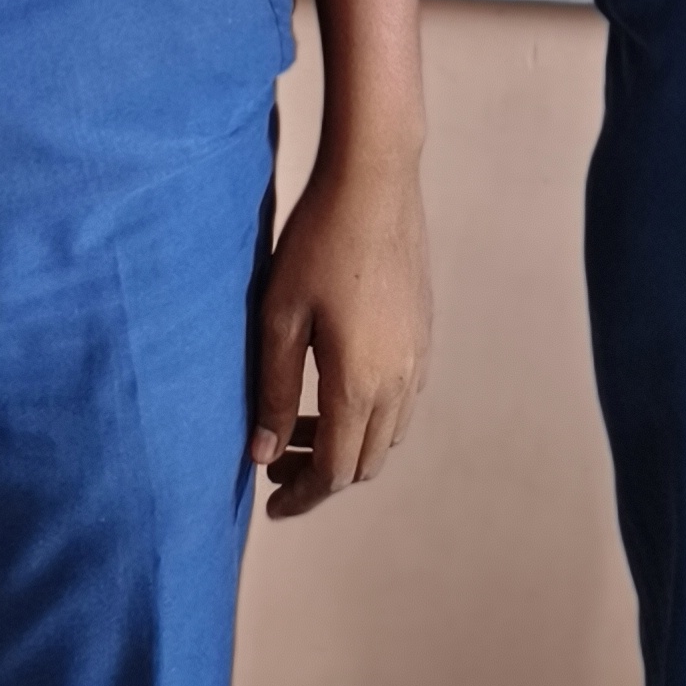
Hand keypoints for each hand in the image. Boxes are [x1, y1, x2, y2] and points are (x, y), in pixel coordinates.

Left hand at [248, 147, 430, 518]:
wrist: (375, 181)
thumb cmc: (317, 242)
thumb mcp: (280, 317)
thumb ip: (270, 391)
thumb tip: (260, 454)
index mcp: (359, 385)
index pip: (333, 471)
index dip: (301, 496)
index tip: (270, 504)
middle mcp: (399, 381)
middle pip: (364, 461)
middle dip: (319, 474)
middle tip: (274, 458)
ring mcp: (418, 357)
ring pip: (387, 433)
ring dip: (346, 443)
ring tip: (297, 423)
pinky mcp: (424, 332)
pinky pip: (402, 399)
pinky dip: (369, 414)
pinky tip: (334, 384)